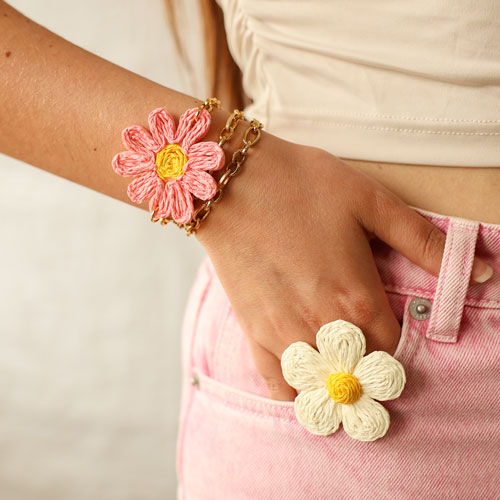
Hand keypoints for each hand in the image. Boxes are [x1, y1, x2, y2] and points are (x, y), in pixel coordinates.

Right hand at [196, 132, 491, 400]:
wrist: (231, 181)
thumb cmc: (300, 185)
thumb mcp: (368, 201)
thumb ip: (422, 241)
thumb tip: (482, 270)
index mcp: (358, 297)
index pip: (394, 350)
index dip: (400, 350)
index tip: (394, 340)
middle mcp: (323, 325)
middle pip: (361, 373)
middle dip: (371, 372)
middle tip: (369, 360)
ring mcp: (284, 333)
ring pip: (322, 386)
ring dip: (336, 386)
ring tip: (339, 374)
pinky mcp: (253, 331)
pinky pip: (278, 384)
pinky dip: (296, 392)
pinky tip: (305, 383)